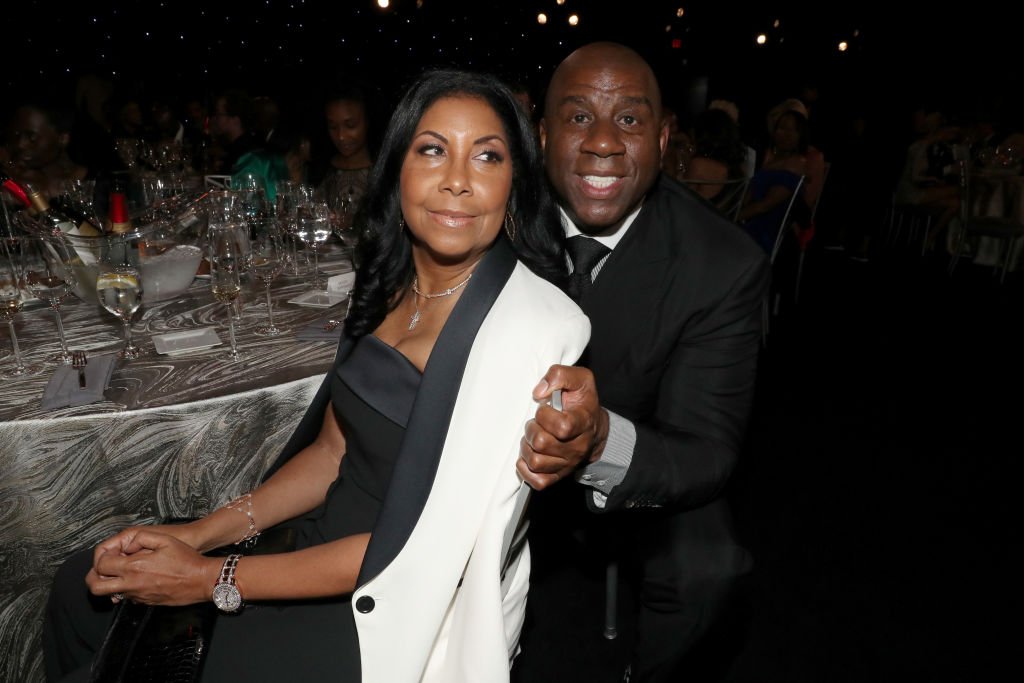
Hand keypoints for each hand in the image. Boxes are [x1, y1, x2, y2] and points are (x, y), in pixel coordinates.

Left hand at [86, 529, 218, 606]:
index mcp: (134, 567)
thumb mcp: (165, 540)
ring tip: (123, 572)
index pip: (101, 565)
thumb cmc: (186, 560)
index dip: (102, 557)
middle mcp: (132, 584)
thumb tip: (127, 545)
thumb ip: (142, 538)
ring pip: (110, 594)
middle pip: (96, 587)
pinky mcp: (145, 602)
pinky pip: (127, 597)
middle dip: (93, 576)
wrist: (202, 581)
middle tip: (103, 568)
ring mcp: (138, 596)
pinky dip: (126, 589)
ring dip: (110, 583)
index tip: (113, 553)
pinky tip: (140, 578)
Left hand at [517, 365, 608, 490]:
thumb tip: (539, 392)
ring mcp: (568, 463)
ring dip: (527, 447)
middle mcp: (578, 447)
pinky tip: (529, 453)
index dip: (545, 416)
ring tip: (534, 436)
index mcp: (584, 422)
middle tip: (536, 422)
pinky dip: (526, 469)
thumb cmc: (582, 402)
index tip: (543, 407)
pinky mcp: (558, 475)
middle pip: (542, 444)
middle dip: (532, 429)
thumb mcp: (579, 379)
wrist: (593, 427)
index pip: (562, 427)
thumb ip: (559, 375)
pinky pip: (537, 481)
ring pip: (536, 462)